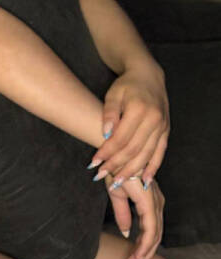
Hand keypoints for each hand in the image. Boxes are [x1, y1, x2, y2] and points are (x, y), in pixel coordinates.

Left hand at [88, 60, 169, 189]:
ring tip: (117, 182)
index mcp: (139, 109)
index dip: (106, 152)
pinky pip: (160, 154)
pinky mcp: (166, 131)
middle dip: (116, 165)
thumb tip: (105, 134)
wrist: (149, 76)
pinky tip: (143, 181)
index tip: (94, 163)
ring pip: (147, 155)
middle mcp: (154, 119)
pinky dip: (152, 168)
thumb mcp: (113, 94)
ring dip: (131, 171)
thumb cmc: (127, 85)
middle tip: (101, 175)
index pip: (120, 138)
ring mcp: (162, 126)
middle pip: (133, 150)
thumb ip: (109, 113)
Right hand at [103, 169, 165, 258]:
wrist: (111, 154)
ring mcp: (154, 202)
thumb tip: (125, 232)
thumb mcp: (116, 195)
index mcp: (150, 200)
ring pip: (155, 236)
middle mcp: (157, 202)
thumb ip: (123, 214)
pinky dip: (145, 245)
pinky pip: (151, 229)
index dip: (143, 247)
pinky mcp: (148, 202)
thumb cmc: (114, 168)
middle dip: (145, 256)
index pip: (151, 229)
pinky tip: (137, 256)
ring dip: (144, 254)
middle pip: (156, 236)